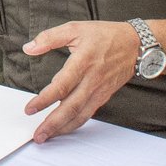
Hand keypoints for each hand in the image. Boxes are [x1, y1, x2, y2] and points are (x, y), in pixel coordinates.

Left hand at [18, 20, 143, 143]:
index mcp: (83, 62)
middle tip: (38, 135)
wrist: (136, 46)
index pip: (61, 86)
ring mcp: (99, 90)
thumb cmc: (106, 36)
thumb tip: (29, 48)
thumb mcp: (75, 28)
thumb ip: (49, 38)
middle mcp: (92, 80)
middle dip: (53, 124)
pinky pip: (88, 114)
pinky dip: (75, 124)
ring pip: (80, 115)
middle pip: (71, 107)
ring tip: (46, 136)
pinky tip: (63, 128)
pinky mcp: (103, 96)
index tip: (30, 109)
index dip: (44, 100)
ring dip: (62, 128)